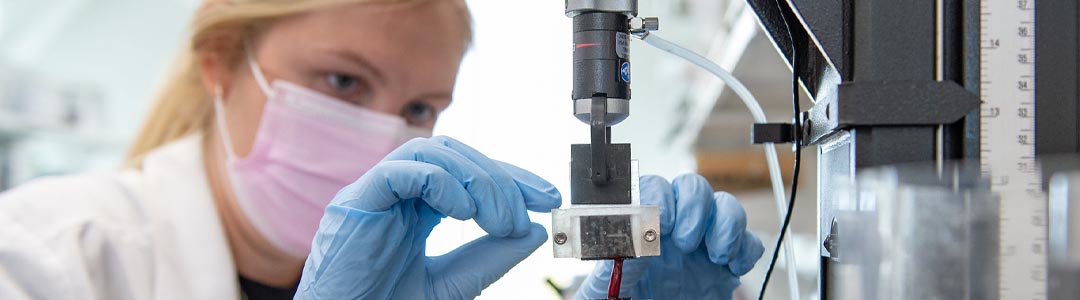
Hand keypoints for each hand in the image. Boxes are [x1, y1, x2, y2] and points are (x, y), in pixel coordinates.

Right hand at [295, 136, 561, 298]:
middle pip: (455, 155)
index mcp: (418, 208)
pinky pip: (398, 171)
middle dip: (499, 178)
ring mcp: (375, 194)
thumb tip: (535, 229)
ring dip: (475, 179)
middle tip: (522, 214)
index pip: (469, 173)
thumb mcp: (454, 283)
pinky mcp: (355, 204)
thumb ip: (490, 256)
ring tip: (497, 219)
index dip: (512, 179)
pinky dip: (439, 182)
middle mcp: (397, 193)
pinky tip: (463, 211)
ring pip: (430, 152)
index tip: (548, 198)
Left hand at [576, 174, 763, 299]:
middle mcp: (673, 227)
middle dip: (694, 206)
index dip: (659, 196)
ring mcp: (703, 241)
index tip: (661, 223)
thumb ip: (619, 259)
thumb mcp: (610, 286)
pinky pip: (749, 240)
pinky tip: (732, 267)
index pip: (651, 187)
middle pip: (691, 186)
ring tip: (716, 254)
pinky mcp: (727, 262)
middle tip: (686, 241)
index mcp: (641, 227)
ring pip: (725, 204)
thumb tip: (635, 235)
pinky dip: (746, 248)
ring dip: (726, 222)